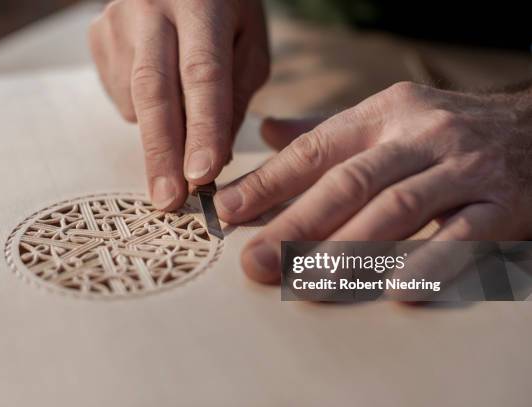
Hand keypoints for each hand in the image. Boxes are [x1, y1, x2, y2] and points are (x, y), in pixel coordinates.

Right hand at [89, 0, 269, 209]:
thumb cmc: (224, 9)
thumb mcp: (249, 42)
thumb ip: (235, 95)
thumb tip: (212, 159)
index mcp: (200, 4)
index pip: (202, 74)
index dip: (202, 128)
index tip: (202, 175)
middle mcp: (150, 9)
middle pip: (152, 91)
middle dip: (161, 154)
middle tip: (168, 201)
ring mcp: (116, 22)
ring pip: (135, 100)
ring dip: (162, 130)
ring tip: (183, 112)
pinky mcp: (97, 37)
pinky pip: (121, 95)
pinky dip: (145, 110)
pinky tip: (161, 87)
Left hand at [215, 82, 531, 286]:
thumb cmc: (445, 131)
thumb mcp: (388, 116)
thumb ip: (326, 129)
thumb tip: (266, 130)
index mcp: (384, 113)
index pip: (315, 149)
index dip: (269, 182)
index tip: (228, 210)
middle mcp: (421, 135)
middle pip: (349, 183)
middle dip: (296, 225)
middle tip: (258, 262)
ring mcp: (463, 168)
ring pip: (397, 210)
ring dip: (349, 251)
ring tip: (307, 283)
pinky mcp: (502, 204)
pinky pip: (461, 236)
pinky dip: (427, 263)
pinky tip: (394, 289)